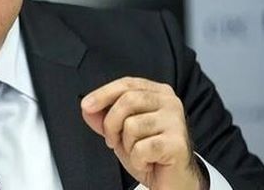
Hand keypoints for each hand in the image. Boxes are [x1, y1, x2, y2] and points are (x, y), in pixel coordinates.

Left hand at [81, 77, 205, 189]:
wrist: (173, 181)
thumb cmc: (150, 154)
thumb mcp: (121, 132)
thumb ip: (104, 118)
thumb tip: (88, 109)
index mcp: (158, 93)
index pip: (127, 84)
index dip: (103, 93)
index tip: (86, 105)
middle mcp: (170, 102)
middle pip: (127, 101)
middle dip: (111, 124)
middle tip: (113, 141)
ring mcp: (176, 121)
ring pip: (132, 125)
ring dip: (127, 145)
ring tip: (138, 153)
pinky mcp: (177, 143)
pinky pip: (141, 148)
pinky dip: (138, 160)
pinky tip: (148, 162)